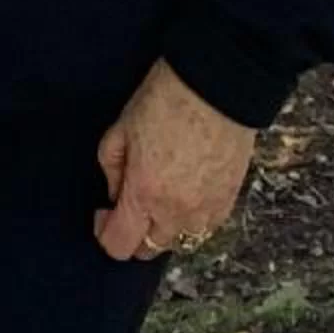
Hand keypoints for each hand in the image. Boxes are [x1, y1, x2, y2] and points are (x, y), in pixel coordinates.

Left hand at [93, 59, 256, 261]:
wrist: (219, 83)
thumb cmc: (166, 98)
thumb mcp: (122, 125)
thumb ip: (111, 167)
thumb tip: (116, 194)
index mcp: (144, 194)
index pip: (118, 245)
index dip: (104, 231)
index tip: (104, 211)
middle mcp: (176, 213)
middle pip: (149, 249)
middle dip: (135, 231)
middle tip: (133, 200)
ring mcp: (206, 211)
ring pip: (180, 241)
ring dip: (166, 227)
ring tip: (163, 195)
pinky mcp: (229, 200)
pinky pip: (206, 226)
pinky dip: (193, 218)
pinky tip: (188, 191)